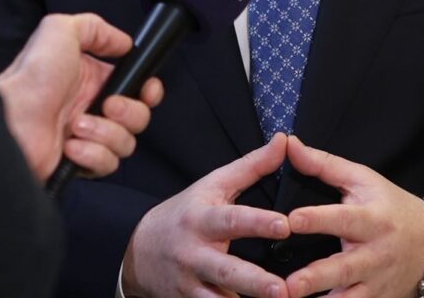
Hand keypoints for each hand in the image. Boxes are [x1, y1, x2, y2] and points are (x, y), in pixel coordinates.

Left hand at [0, 12, 164, 179]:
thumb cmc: (30, 77)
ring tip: (77, 126)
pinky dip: (92, 155)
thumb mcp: (60, 30)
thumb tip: (124, 43)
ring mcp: (87, 138)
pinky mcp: (79, 163)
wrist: (9, 120)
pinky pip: (106, 164)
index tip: (148, 90)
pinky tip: (70, 145)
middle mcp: (92, 108)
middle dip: (130, 111)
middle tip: (107, 105)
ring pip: (126, 143)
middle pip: (139, 117)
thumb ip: (94, 27)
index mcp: (92, 80)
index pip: (137, 88)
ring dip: (107, 133)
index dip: (149, 90)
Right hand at [122, 133, 292, 297]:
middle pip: (226, 270)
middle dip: (255, 282)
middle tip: (282, 290)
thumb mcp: (214, 185)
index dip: (258, 223)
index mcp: (203, 220)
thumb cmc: (185, 213)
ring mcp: (190, 284)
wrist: (137, 250)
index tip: (285, 225)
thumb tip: (284, 141)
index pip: (233, 220)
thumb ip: (252, 166)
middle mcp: (194, 254)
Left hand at [283, 135, 423, 297]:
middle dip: (316, 278)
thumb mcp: (363, 180)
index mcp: (372, 219)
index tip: (292, 220)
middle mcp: (374, 254)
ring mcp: (376, 282)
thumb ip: (324, 165)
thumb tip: (290, 145)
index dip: (317, 219)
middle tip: (289, 285)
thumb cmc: (389, 205)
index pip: (342, 218)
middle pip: (344, 268)